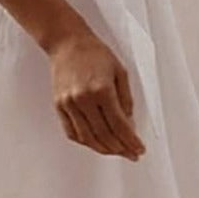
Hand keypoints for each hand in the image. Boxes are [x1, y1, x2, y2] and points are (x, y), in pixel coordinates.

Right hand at [47, 31, 145, 160]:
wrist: (67, 43)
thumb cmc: (96, 53)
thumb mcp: (120, 71)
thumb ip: (126, 99)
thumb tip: (129, 125)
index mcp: (102, 90)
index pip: (119, 125)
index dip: (131, 141)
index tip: (139, 150)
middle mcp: (84, 99)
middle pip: (104, 135)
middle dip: (120, 149)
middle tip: (131, 154)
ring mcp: (69, 104)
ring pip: (88, 138)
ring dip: (104, 149)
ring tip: (117, 151)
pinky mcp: (59, 106)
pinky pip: (72, 133)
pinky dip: (86, 142)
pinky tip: (97, 143)